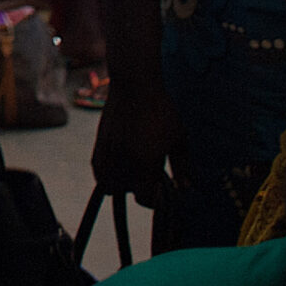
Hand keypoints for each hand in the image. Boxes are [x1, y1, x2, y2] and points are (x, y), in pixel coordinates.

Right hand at [90, 76, 177, 207]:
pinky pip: (98, 171)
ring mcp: (109, 153)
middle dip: (141, 191)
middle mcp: (123, 162)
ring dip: (122, 186)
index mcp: (145, 163)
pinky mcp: (99, 143)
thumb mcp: (178, 138)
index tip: (165, 191)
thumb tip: (187, 188)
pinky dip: (107, 176)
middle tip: (152, 179)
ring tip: (134, 175)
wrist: (133, 84)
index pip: (146, 199)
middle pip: (128, 193)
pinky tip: (120, 167)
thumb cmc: (161, 110)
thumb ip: (183, 166)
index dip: (157, 200)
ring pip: (109, 186)